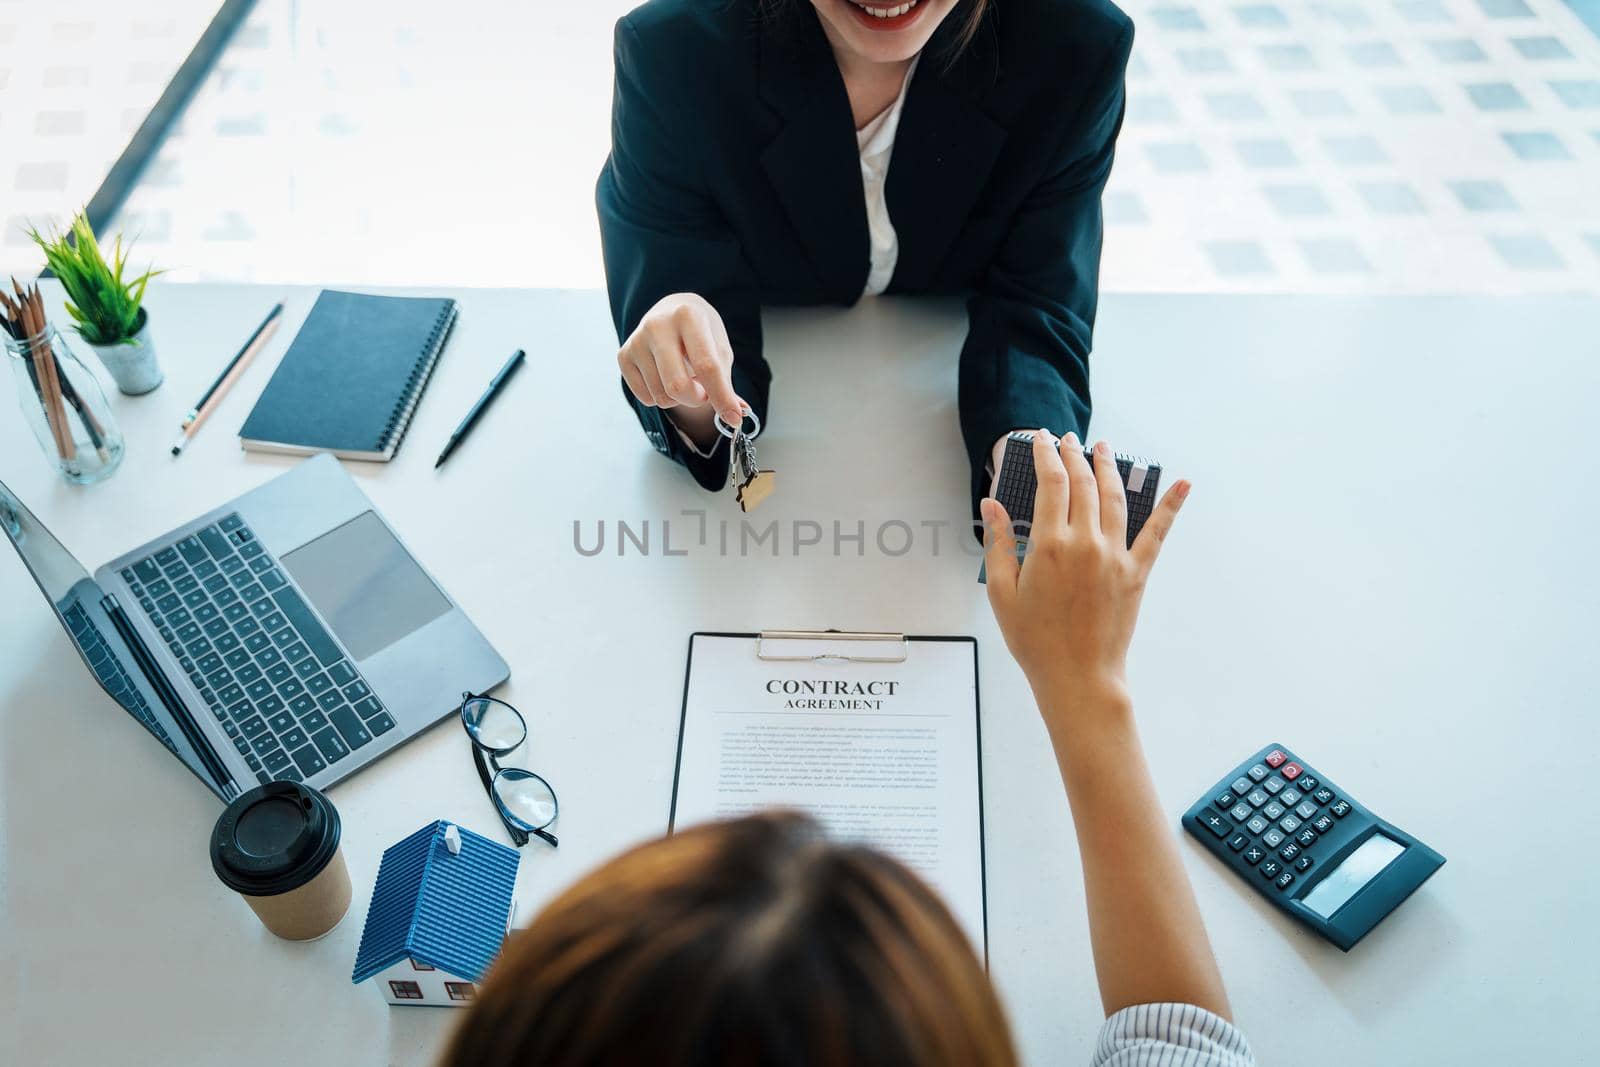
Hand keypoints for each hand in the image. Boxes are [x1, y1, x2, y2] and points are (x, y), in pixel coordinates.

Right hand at [618, 293, 746, 444]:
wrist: (670, 310)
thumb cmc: (700, 332)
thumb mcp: (719, 348)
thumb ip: (726, 381)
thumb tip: (736, 414)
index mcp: (688, 316)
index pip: (706, 366)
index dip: (721, 396)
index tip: (733, 418)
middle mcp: (657, 325)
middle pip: (677, 386)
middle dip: (696, 400)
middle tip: (703, 392)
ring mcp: (636, 340)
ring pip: (662, 396)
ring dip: (679, 398)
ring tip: (683, 377)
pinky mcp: (624, 355)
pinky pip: (646, 398)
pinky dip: (660, 397)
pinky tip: (664, 376)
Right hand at [980, 430, 1189, 718]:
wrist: (1078, 677)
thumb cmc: (1034, 640)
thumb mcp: (1002, 593)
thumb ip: (999, 544)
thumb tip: (992, 504)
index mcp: (1050, 545)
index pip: (1051, 483)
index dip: (1046, 455)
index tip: (1040, 438)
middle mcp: (1086, 543)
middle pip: (1083, 483)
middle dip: (1073, 455)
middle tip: (1067, 439)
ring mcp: (1115, 556)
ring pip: (1116, 498)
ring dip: (1108, 467)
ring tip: (1103, 448)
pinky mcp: (1137, 573)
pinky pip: (1157, 532)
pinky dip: (1172, 505)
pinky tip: (1184, 483)